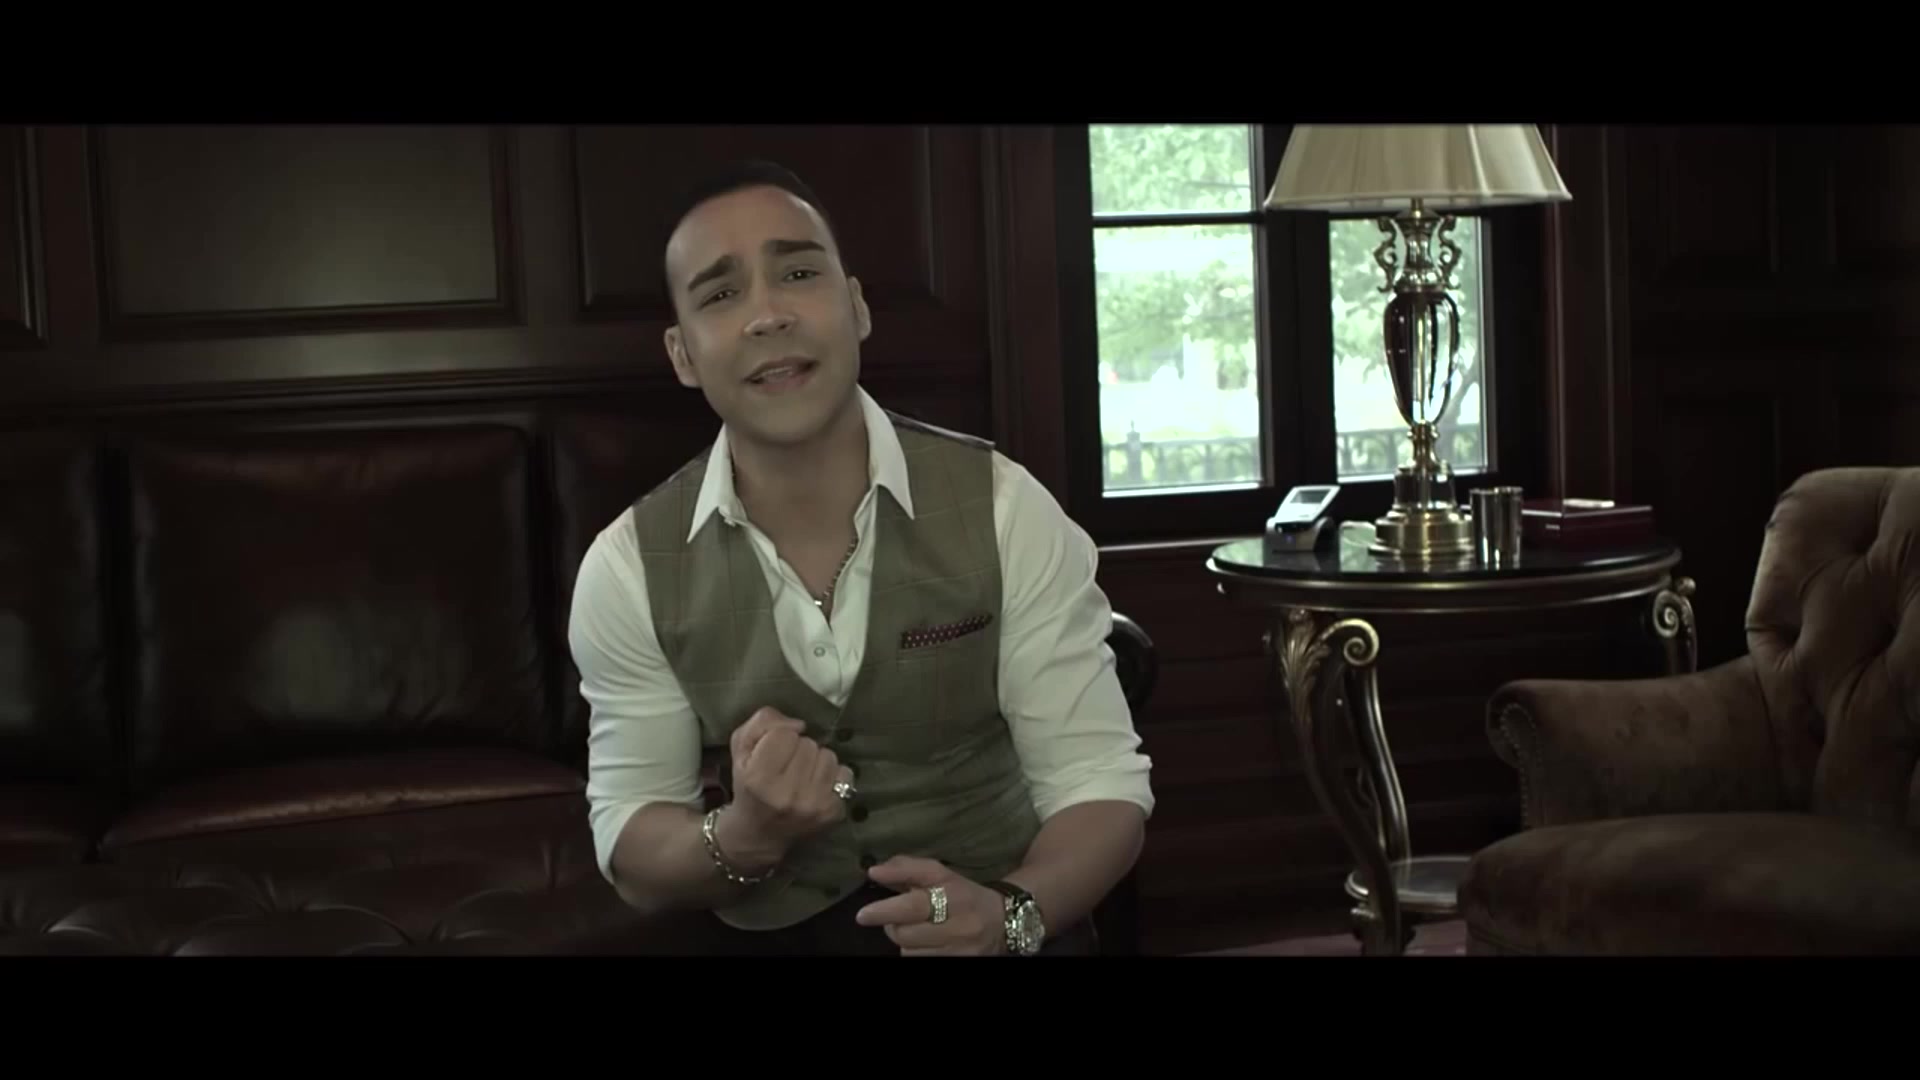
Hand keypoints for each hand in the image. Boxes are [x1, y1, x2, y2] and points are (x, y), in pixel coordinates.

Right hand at [718, 707, 851, 865]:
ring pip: (828, 756)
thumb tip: (799, 725)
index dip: (778, 739)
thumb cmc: (748, 785)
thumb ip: (763, 722)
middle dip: (798, 750)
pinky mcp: (834, 812)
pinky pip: (845, 773)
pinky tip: (816, 786)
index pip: (785, 734)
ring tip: (802, 775)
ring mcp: (814, 805)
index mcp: (759, 778)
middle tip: (786, 767)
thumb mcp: (741, 747)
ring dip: (816, 761)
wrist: (759, 833)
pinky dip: (832, 775)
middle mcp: (788, 794)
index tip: (772, 754)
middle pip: (808, 744)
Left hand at [854, 856, 1006, 955]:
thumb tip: (874, 872)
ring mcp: (959, 948)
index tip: (863, 914)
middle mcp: (957, 922)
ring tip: (918, 930)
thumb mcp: (940, 874)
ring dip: (906, 942)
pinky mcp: (960, 962)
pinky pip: (921, 962)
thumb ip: (906, 868)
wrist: (1004, 921)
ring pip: (910, 952)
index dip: (885, 909)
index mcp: (951, 892)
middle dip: (893, 925)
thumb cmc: (963, 893)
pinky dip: (917, 953)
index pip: (914, 903)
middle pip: (905, 933)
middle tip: (896, 918)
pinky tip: (926, 944)